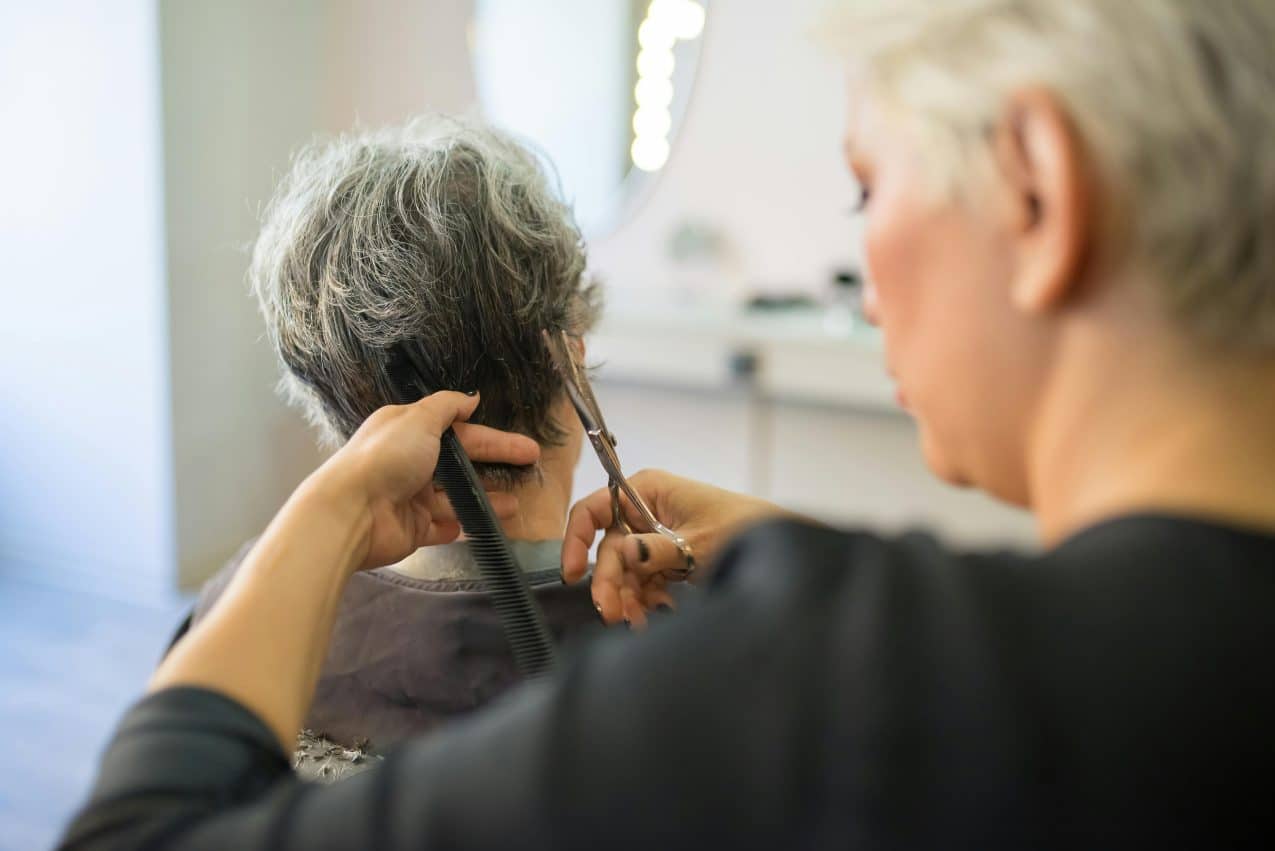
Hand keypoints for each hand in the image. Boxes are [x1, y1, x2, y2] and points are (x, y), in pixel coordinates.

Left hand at [310, 391, 539, 571]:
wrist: (351, 513)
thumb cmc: (387, 459)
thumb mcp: (419, 419)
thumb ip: (448, 406)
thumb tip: (472, 397)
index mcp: (409, 431)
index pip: (461, 433)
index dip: (494, 439)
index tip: (525, 448)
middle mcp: (410, 462)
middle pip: (462, 464)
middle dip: (496, 466)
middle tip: (531, 470)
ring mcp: (411, 497)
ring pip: (456, 497)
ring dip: (486, 500)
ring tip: (515, 506)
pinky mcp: (413, 528)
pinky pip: (442, 526)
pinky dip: (460, 526)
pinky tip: (483, 527)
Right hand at [562, 470, 785, 626]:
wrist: (781, 547)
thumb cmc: (745, 529)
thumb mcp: (698, 542)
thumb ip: (657, 550)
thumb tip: (623, 553)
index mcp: (647, 490)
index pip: (594, 510)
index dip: (576, 540)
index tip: (572, 574)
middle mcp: (647, 510)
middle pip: (608, 548)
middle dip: (610, 582)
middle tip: (613, 614)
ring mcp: (656, 537)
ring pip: (624, 571)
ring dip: (627, 599)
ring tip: (638, 624)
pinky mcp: (668, 561)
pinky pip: (643, 583)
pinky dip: (645, 602)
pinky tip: (654, 616)